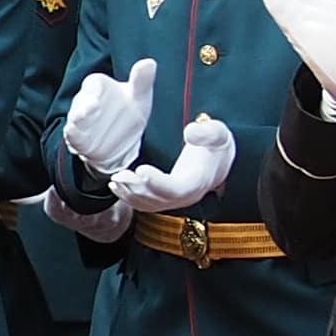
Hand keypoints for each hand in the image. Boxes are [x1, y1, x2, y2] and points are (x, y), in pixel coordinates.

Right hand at [62, 60, 153, 187]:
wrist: (121, 137)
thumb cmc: (129, 108)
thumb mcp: (140, 94)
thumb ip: (142, 80)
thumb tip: (149, 62)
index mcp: (98, 86)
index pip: (93, 84)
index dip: (94, 90)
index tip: (97, 98)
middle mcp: (85, 101)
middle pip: (82, 103)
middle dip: (84, 108)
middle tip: (90, 109)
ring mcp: (79, 119)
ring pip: (76, 120)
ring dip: (79, 123)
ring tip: (79, 125)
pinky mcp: (77, 137)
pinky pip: (73, 136)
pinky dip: (74, 136)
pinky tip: (75, 137)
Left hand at [108, 112, 236, 214]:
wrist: (219, 159)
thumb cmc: (216, 146)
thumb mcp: (218, 134)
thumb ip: (206, 132)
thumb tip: (190, 132)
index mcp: (198, 181)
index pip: (176, 188)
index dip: (157, 182)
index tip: (141, 169)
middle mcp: (187, 195)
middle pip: (159, 199)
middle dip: (137, 189)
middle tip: (120, 176)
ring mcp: (175, 199)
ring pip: (149, 204)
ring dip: (130, 194)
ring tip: (116, 180)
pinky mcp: (165, 198)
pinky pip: (145, 204)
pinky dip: (129, 198)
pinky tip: (117, 187)